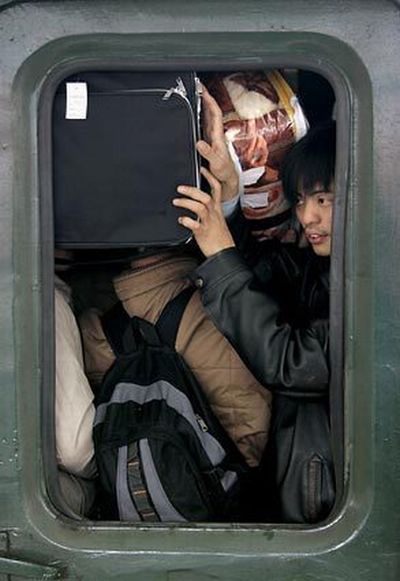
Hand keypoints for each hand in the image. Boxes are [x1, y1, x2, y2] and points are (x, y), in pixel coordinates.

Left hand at [173, 167, 235, 257]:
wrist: (223, 254)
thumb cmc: (219, 239)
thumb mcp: (216, 221)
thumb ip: (208, 211)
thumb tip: (197, 204)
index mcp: (217, 210)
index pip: (216, 189)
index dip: (210, 177)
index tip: (202, 169)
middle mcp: (213, 214)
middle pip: (205, 196)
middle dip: (192, 190)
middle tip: (180, 188)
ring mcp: (208, 223)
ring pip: (199, 207)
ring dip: (186, 202)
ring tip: (176, 201)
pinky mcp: (203, 233)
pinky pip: (195, 225)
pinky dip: (186, 221)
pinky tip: (180, 220)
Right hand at [197, 85, 238, 201]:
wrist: (226, 178)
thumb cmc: (224, 171)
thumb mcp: (216, 163)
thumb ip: (208, 153)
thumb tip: (200, 143)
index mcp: (218, 136)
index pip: (215, 113)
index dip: (209, 101)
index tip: (203, 91)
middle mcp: (215, 134)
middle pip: (210, 111)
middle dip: (205, 97)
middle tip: (197, 86)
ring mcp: (212, 137)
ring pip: (207, 117)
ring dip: (202, 105)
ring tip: (194, 95)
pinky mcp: (208, 141)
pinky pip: (203, 125)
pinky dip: (199, 116)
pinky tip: (193, 114)